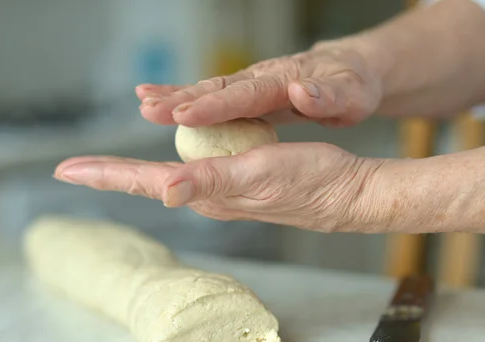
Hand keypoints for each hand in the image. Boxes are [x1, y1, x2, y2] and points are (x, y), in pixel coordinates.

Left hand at [54, 143, 384, 232]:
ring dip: (130, 173)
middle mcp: (207, 196)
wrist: (345, 192)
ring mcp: (221, 191)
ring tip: (102, 167)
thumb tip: (164, 191)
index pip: (142, 182)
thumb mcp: (258, 172)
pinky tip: (164, 161)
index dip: (103, 174)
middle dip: (106, 176)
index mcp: (206, 193)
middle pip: (143, 183)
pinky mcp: (238, 181)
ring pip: (163, 179)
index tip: (64, 171)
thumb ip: (209, 182)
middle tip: (71, 170)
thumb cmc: (310, 181)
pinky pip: (191, 171)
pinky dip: (166, 164)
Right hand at [135, 40, 382, 128]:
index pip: (245, 96)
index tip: (184, 115)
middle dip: (180, 99)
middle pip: (216, 88)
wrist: (350, 71)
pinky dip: (182, 96)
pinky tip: (158, 100)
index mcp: (285, 81)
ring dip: (173, 95)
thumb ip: (328, 95)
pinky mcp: (245, 92)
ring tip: (142, 102)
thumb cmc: (353, 86)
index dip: (214, 107)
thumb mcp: (352, 95)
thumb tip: (303, 90)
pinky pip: (210, 95)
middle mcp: (261, 78)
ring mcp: (250, 83)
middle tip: (147, 108)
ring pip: (207, 89)